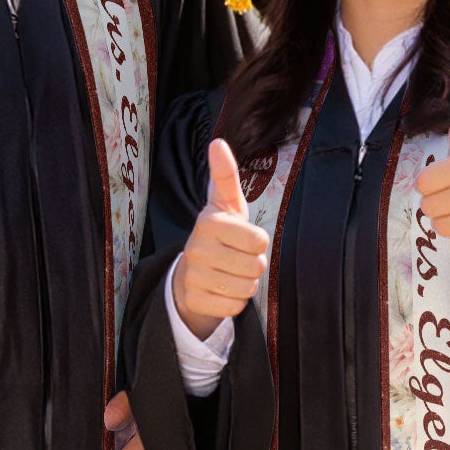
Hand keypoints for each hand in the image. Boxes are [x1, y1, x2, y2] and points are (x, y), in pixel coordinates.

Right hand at [172, 138, 269, 339]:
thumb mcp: (226, 203)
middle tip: (236, 258)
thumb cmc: (219, 233)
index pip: (259, 241)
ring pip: (247, 288)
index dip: (257, 242)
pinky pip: (235, 307)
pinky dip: (234, 301)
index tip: (242, 237)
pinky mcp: (194, 300)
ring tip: (229, 272)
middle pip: (256, 267)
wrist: (190, 273)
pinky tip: (221, 289)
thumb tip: (218, 142)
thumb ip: (226, 175)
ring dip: (245, 283)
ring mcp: (193, 276)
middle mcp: (197, 248)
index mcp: (209, 222)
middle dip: (253, 265)